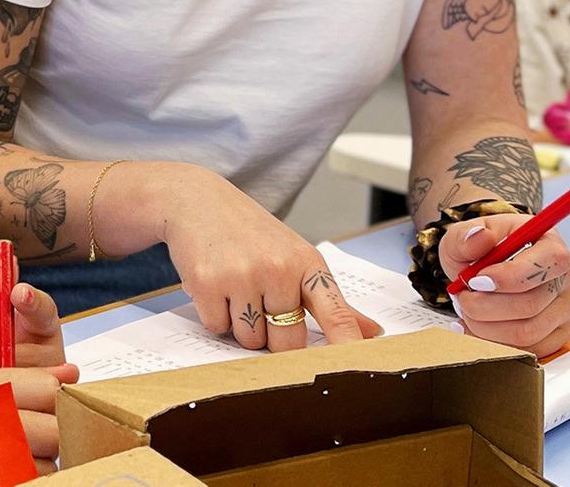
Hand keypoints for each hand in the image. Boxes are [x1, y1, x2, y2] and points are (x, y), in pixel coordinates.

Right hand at [0, 364, 78, 474]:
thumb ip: (20, 376)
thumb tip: (70, 371)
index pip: (48, 389)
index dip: (55, 395)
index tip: (50, 401)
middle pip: (54, 427)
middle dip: (51, 429)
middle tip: (35, 429)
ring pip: (48, 461)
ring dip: (40, 457)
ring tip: (12, 450)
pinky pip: (33, 479)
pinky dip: (27, 474)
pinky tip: (5, 467)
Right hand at [161, 167, 383, 351]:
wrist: (197, 200)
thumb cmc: (251, 233)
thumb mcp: (295, 257)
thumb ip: (332, 301)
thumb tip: (373, 333)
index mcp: (307, 264)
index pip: (335, 313)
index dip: (347, 344)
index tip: (358, 369)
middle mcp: (278, 269)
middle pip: (288, 343)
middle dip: (273, 336)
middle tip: (260, 304)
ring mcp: (242, 276)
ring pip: (250, 340)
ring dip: (241, 326)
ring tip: (235, 289)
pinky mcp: (208, 283)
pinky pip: (218, 328)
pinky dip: (215, 315)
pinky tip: (215, 285)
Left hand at [439, 213, 569, 357]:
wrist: (483, 272)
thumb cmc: (480, 252)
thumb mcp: (462, 236)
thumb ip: (465, 236)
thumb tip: (478, 236)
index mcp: (550, 245)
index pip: (546, 263)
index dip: (510, 277)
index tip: (476, 281)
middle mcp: (563, 279)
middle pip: (531, 304)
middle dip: (485, 306)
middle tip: (462, 297)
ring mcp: (563, 309)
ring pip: (527, 332)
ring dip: (486, 326)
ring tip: (467, 310)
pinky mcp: (556, 334)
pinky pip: (528, 350)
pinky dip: (494, 342)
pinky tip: (474, 327)